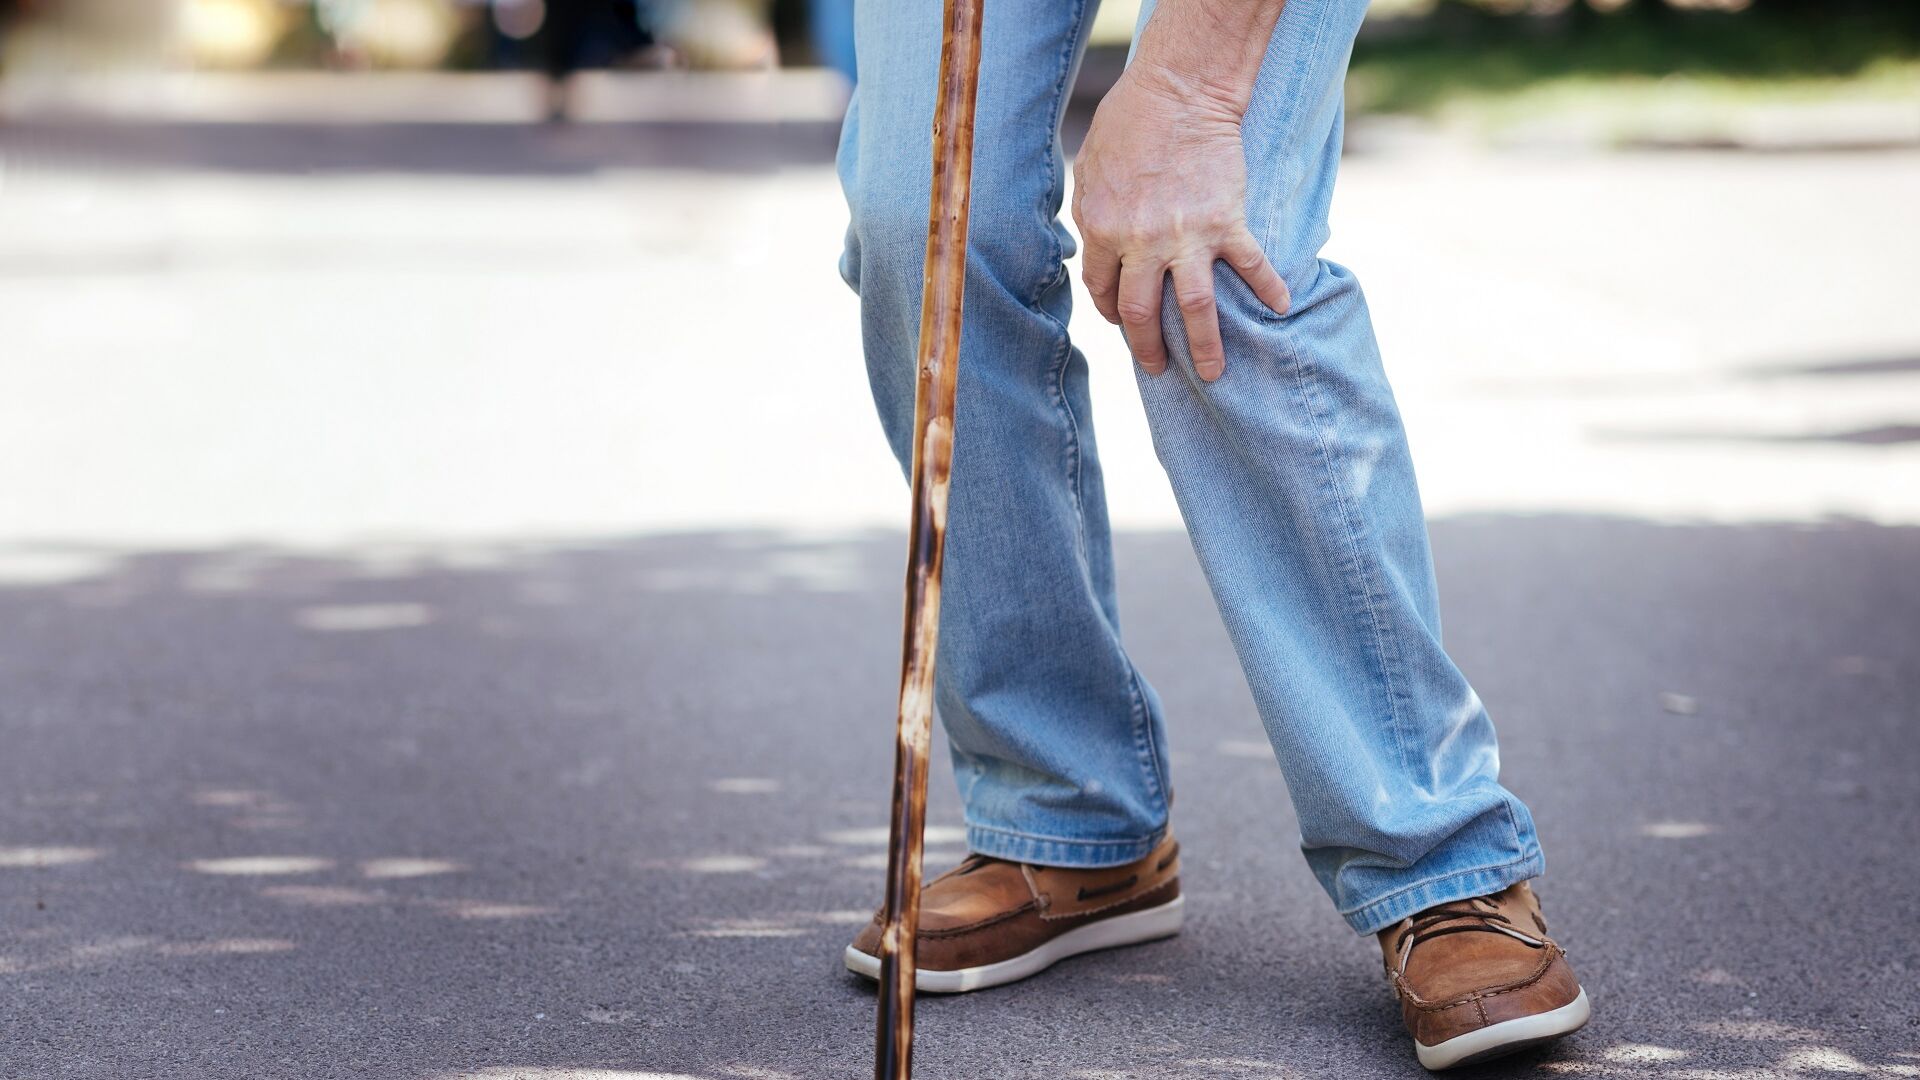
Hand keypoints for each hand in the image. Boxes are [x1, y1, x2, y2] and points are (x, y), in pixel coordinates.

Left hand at [1071, 66, 1290, 381]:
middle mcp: (1141, 242)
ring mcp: (1186, 236)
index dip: (1110, 310)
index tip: (1122, 320)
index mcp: (1102, 229)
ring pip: (1195, 308)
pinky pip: (1250, 266)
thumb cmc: (1128, 123)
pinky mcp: (1227, 222)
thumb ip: (1092, 215)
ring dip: (1205, 346)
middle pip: (1141, 313)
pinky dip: (1268, 289)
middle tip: (1157, 368)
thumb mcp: (1090, 171)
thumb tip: (1094, 249)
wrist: (1179, 91)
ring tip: (1214, 373)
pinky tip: (1282, 309)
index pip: (1102, 289)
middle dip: (1148, 349)